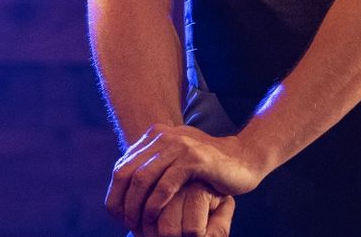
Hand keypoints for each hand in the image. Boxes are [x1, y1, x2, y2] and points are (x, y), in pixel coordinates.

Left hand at [107, 124, 262, 233]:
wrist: (244, 160)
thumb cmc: (208, 168)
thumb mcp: (176, 162)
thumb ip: (154, 165)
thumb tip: (124, 183)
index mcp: (156, 136)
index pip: (122, 168)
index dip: (115, 196)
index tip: (119, 218)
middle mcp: (164, 136)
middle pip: (127, 173)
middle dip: (122, 203)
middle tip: (127, 224)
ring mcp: (179, 145)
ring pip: (142, 179)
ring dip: (136, 207)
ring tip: (139, 225)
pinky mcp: (194, 158)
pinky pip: (164, 185)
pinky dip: (155, 205)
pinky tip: (155, 217)